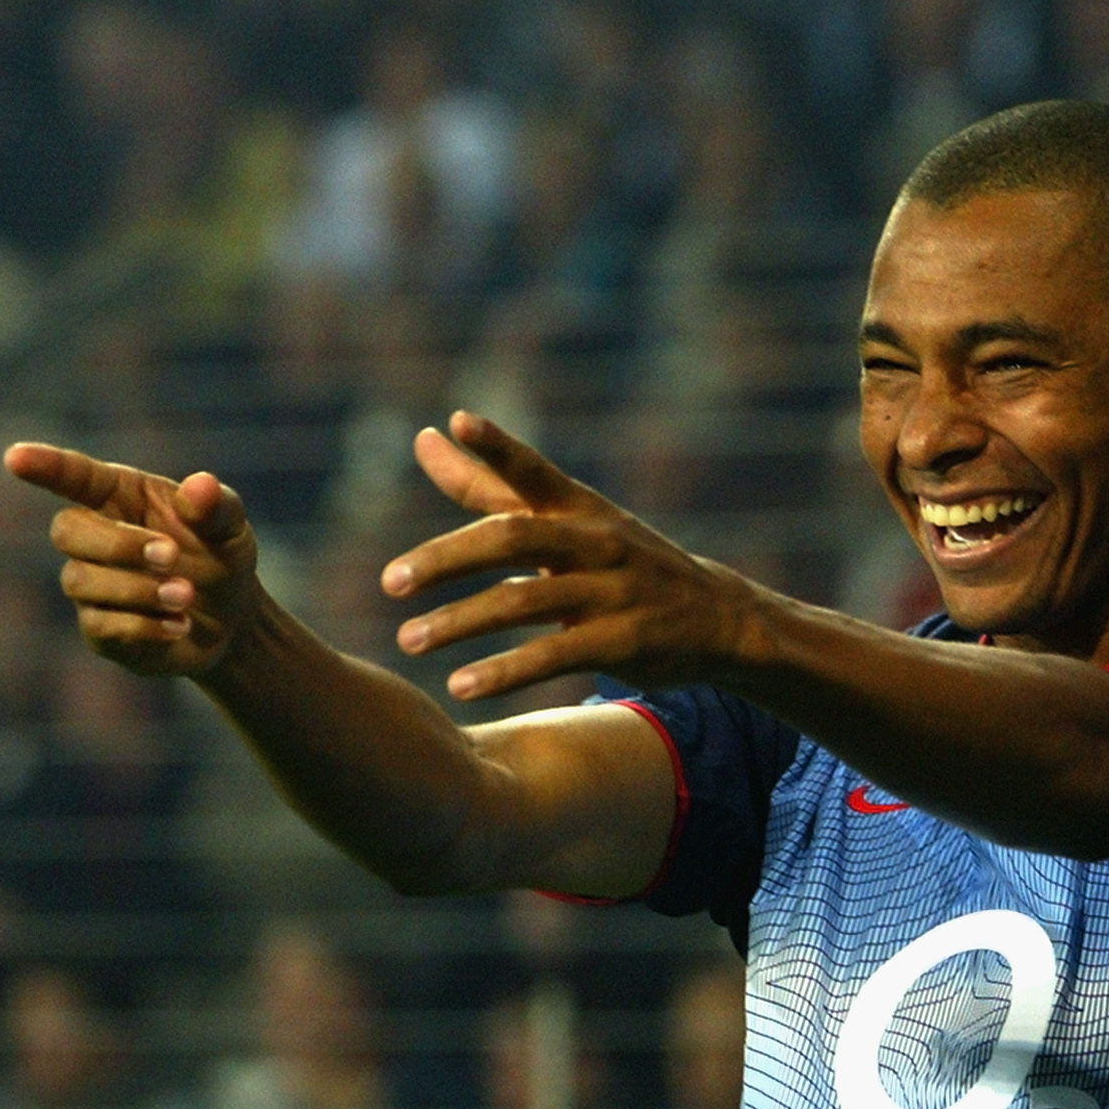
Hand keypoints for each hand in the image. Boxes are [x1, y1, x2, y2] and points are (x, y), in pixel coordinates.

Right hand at [4, 442, 263, 679]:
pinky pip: (101, 626)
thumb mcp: (229, 528)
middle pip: (67, 530)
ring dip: (138, 589)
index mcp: (120, 496)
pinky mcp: (100, 630)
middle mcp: (95, 536)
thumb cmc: (220, 556)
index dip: (45, 466)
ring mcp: (90, 585)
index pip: (73, 476)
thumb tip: (201, 486)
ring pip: (81, 582)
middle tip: (171, 555)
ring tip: (186, 596)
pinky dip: (145, 627)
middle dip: (117, 544)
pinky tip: (180, 625)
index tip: (15, 458)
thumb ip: (217, 507)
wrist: (232, 619)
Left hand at [381, 411, 771, 700]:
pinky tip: (460, 686)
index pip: (534, 471)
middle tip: (390, 582)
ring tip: (408, 640)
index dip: (501, 446)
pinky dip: (504, 672)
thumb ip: (490, 484)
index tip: (462, 422)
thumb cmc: (621, 564)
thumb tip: (426, 435)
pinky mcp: (624, 643)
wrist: (718, 620)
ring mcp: (613, 592)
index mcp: (579, 507)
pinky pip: (555, 656)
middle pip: (513, 538)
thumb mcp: (566, 521)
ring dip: (461, 622)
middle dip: (447, 559)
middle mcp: (596, 541)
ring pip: (526, 602)